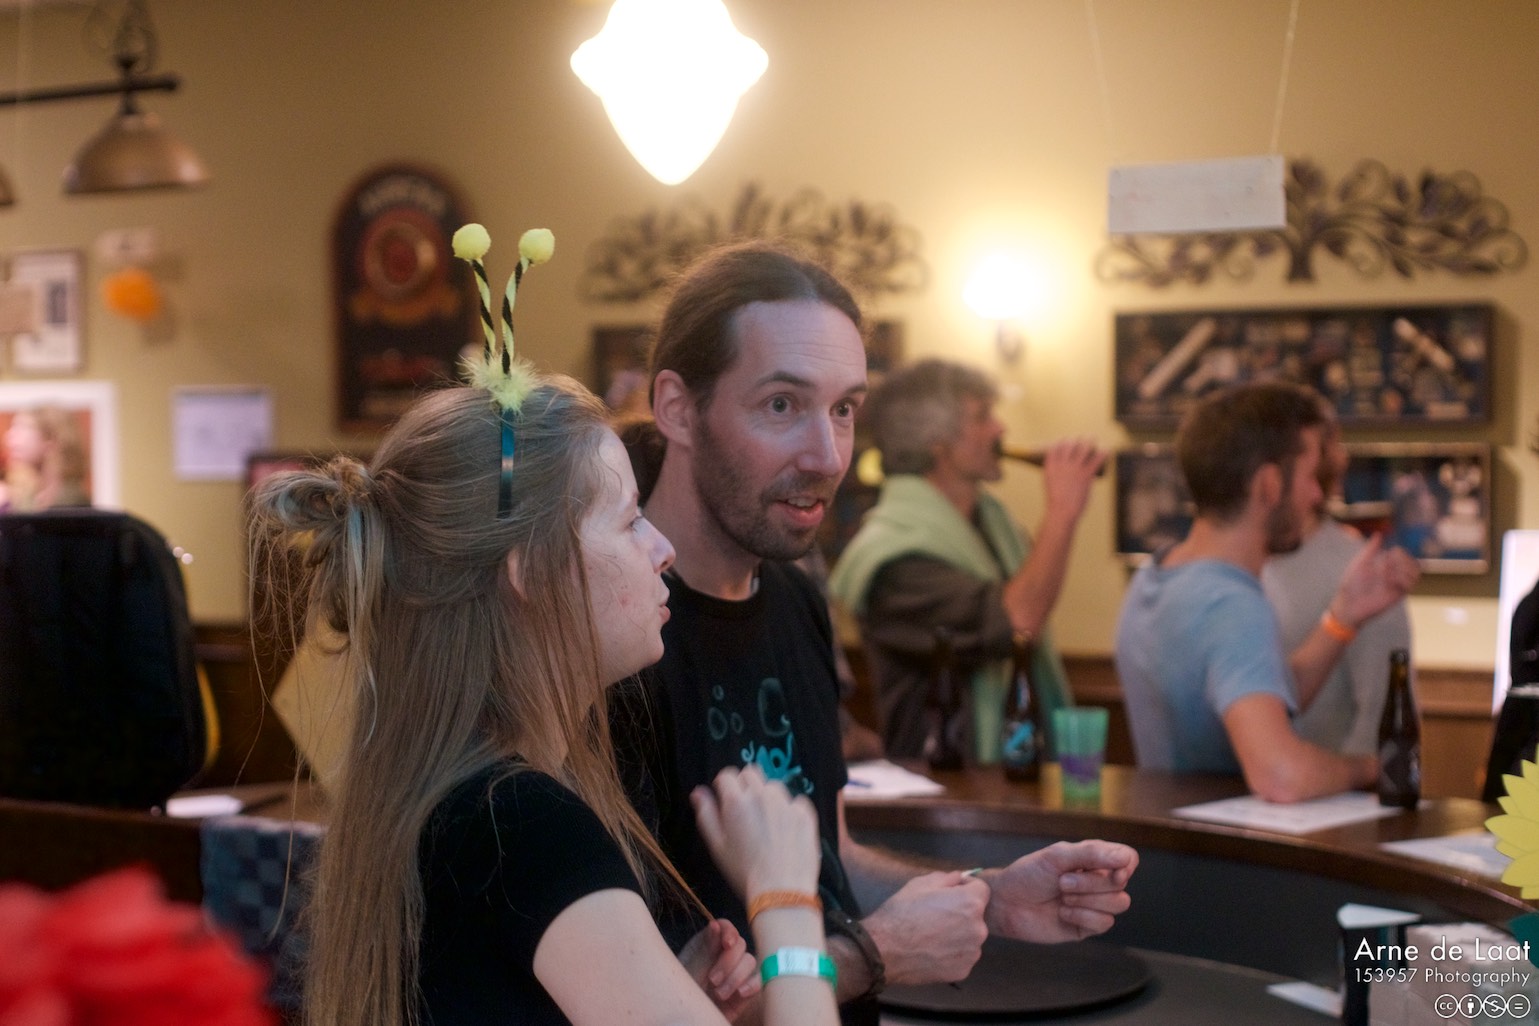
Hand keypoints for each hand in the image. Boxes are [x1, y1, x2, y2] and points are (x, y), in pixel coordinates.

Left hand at [678, 918, 759, 1021]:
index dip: (729, 932)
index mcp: (707, 944)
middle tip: (713, 980)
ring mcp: (736, 971)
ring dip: (736, 977)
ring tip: (719, 994)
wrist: (688, 1020)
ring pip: (750, 961)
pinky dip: (752, 985)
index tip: (727, 944)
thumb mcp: (690, 972)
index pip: (725, 927)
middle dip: (728, 962)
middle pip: (740, 944)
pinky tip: (740, 993)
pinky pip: (758, 980)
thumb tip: (715, 924)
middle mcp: (724, 955)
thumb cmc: (682, 995)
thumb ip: (705, 951)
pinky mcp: (746, 989)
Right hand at [691, 765, 819, 900]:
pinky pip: (795, 801)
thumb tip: (699, 792)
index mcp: (736, 802)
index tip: (725, 799)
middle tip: (746, 810)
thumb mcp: (717, 846)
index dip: (724, 785)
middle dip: (745, 786)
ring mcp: (786, 802)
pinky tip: (786, 831)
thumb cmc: (743, 872)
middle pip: (751, 773)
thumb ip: (706, 814)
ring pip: (774, 787)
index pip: (727, 775)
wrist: (782, 891)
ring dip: (768, 797)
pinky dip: (790, 811)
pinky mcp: (805, 813)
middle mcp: (761, 795)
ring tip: (768, 824)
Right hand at [860, 871, 988, 985]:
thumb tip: (959, 879)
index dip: (966, 888)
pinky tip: (933, 952)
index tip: (952, 892)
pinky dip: (952, 954)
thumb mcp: (920, 884)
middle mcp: (979, 928)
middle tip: (938, 916)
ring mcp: (972, 952)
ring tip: (933, 936)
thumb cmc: (902, 912)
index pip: (981, 889)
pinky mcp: (964, 971)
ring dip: (959, 934)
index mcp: (970, 903)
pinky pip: (962, 956)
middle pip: (976, 915)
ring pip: (970, 937)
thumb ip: (946, 878)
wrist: (886, 950)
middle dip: (962, 912)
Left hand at [979, 840, 1138, 941]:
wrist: (1006, 902)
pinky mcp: (1087, 926)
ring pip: (1118, 904)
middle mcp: (1098, 881)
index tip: (1113, 870)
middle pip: (1121, 884)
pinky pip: (1104, 923)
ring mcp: (1094, 905)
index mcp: (1094, 859)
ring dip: (1086, 900)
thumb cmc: (1029, 873)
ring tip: (1062, 897)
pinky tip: (1063, 913)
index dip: (1125, 865)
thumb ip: (1091, 854)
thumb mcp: (1057, 856)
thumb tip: (1125, 858)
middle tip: (1062, 882)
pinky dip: (1082, 917)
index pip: (1127, 858)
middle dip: (1091, 883)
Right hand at [1041, 438, 1105, 523]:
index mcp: (1051, 466)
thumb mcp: (1051, 485)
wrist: (1062, 511)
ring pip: (1083, 448)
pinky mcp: (1086, 475)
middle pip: (1069, 444)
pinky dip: (1103, 452)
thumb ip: (1057, 475)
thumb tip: (1065, 470)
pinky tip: (1106, 449)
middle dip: (1075, 439)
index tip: (1066, 440)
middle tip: (1081, 439)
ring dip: (1089, 441)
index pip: (1055, 447)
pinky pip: (1097, 459)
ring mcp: (1074, 469)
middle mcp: (1062, 464)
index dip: (1062, 442)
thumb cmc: (1056, 502)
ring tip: (1092, 438)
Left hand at [1332, 534, 1420, 627]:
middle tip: (1386, 564)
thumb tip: (1379, 534)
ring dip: (1404, 569)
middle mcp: (1395, 574)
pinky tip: (1389, 580)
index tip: (1386, 555)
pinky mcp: (1398, 595)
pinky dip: (1402, 579)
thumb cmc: (1352, 583)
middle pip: (1413, 561)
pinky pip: (1410, 585)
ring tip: (1388, 573)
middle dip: (1402, 559)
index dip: (1399, 552)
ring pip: (1415, 572)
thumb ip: (1370, 550)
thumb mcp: (1360, 563)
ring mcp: (1397, 585)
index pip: (1404, 554)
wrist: (1349, 602)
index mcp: (1387, 565)